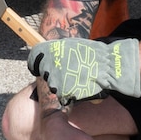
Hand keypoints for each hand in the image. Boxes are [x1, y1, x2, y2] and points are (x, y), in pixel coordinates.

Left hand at [25, 37, 140, 102]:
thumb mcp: (70, 45)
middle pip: (44, 73)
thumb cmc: (90, 54)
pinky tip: (80, 85)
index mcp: (49, 51)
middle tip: (67, 72)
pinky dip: (70, 92)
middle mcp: (48, 64)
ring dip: (61, 84)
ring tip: (76, 78)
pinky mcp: (62, 92)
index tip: (39, 68)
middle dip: (52, 74)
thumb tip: (47, 56)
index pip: (33, 59)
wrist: (107, 66)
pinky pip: (63, 94)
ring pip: (53, 85)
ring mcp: (54, 79)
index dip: (37, 65)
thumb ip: (56, 51)